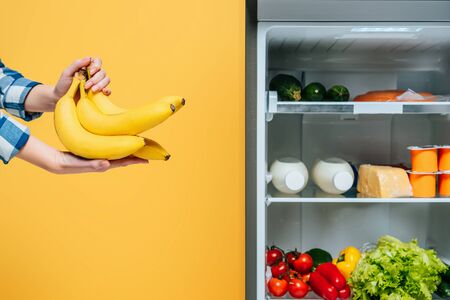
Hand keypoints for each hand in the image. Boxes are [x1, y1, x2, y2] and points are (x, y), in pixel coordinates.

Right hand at [17, 136, 147, 173]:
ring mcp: (101, 155)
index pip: (123, 162)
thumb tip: (107, 164)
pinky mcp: (96, 150)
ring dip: (130, 148)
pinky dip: (119, 143)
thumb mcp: (77, 164)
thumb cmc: (66, 163)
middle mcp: (104, 160)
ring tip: (140, 144)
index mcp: (102, 164)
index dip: (135, 160)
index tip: (148, 159)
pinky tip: (122, 139)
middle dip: (137, 154)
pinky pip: (112, 147)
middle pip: (124, 157)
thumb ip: (92, 165)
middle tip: (150, 150)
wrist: (56, 162)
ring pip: (119, 152)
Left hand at [53, 57, 111, 99]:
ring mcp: (97, 84)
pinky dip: (108, 90)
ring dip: (101, 84)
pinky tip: (103, 92)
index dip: (97, 65)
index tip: (90, 72)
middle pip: (102, 72)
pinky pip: (108, 90)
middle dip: (96, 79)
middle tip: (86, 86)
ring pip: (106, 80)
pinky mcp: (99, 93)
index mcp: (87, 67)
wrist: (62, 99)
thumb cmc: (63, 85)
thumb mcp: (67, 73)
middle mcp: (94, 75)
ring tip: (92, 91)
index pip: (97, 61)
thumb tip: (89, 59)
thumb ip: (77, 64)